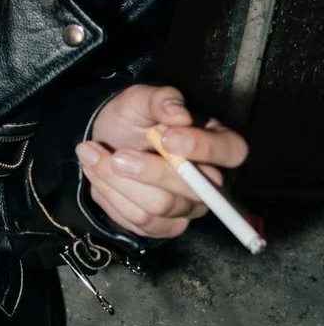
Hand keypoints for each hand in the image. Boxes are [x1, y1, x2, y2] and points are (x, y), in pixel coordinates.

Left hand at [74, 84, 247, 239]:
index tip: (166, 138)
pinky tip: (98, 176)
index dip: (203, 148)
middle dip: (150, 173)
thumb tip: (178, 113)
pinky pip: (142, 223)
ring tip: (93, 157)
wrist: (104, 140)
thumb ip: (160, 100)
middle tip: (116, 156)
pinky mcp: (165, 226)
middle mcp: (211, 181)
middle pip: (193, 190)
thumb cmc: (131, 117)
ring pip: (160, 208)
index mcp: (216, 142)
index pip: (231, 151)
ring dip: (119, 183)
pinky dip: (113, 199)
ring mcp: (189, 207)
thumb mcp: (141, 99)